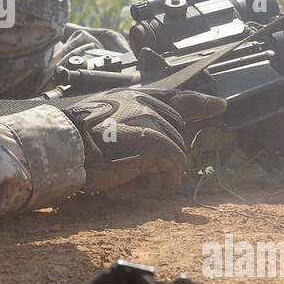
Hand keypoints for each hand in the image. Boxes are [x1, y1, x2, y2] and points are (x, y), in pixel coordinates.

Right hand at [64, 87, 225, 196]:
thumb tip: (158, 143)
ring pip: (177, 148)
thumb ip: (135, 124)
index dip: (201, 102)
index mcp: (134, 95)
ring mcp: (146, 118)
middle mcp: (144, 102)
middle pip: (179, 130)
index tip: (219, 106)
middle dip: (172, 153)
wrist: (64, 146)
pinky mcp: (148, 138)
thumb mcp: (110, 124)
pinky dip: (169, 177)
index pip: (177, 97)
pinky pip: (172, 160)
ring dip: (169, 169)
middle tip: (152, 171)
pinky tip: (160, 187)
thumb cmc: (80, 141)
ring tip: (150, 182)